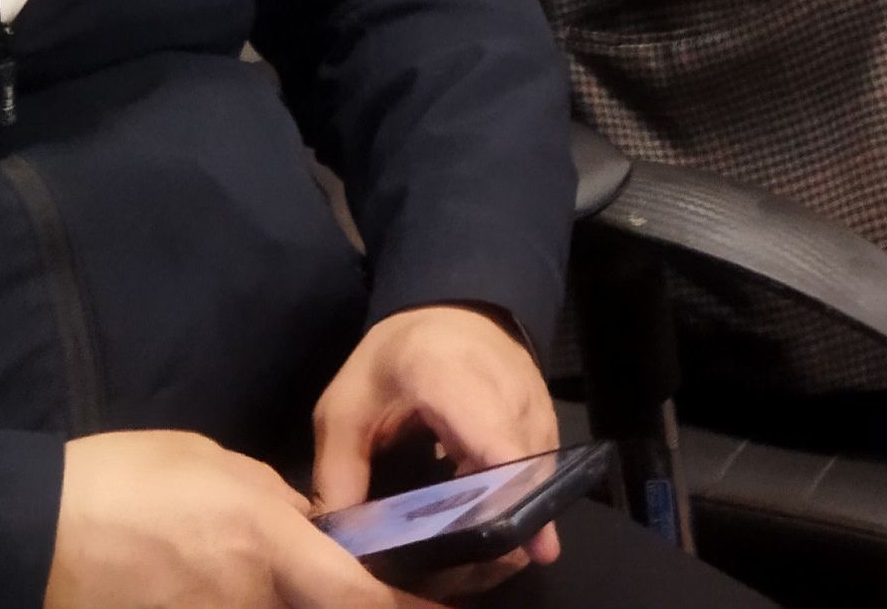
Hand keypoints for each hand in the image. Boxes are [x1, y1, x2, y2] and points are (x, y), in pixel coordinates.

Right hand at [47, 431, 419, 608]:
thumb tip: (309, 527)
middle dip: (338, 597)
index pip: (361, 598)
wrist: (33, 531)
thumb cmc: (121, 482)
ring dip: (275, 596)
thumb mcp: (213, 465)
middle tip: (337, 578)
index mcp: (266, 542)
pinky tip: (194, 581)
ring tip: (220, 560)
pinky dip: (231, 601)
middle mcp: (250, 596)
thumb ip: (274, 502)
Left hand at [308, 308, 561, 593]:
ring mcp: (535, 406)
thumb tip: (341, 545)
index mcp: (448, 377)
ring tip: (473, 561)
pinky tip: (487, 530)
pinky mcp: (547, 422)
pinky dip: (519, 506)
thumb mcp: (345, 410)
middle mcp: (507, 392)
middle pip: (523, 472)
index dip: (507, 492)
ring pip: (540, 480)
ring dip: (513, 522)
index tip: (523, 545)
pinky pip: (542, 475)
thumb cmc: (390, 364)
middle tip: (468, 572)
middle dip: (503, 526)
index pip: (491, 438)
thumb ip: (339, 475)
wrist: (445, 314)